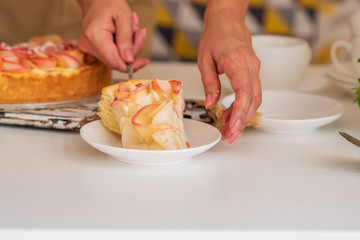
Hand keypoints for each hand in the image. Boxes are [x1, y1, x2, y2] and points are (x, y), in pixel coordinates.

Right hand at [77, 0, 148, 71]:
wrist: (96, 0)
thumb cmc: (110, 4)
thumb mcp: (124, 17)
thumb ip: (126, 40)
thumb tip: (129, 60)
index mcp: (95, 37)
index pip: (114, 62)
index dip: (131, 65)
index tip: (144, 61)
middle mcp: (87, 46)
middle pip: (116, 61)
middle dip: (132, 52)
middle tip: (139, 33)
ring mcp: (87, 49)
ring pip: (115, 59)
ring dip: (127, 48)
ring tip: (130, 29)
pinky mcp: (90, 51)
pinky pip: (111, 56)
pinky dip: (121, 48)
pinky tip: (123, 35)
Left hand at [198, 16, 260, 142]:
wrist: (227, 21)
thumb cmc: (215, 36)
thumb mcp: (204, 60)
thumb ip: (209, 83)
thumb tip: (211, 104)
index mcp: (236, 61)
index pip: (244, 91)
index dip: (240, 111)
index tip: (233, 126)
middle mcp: (250, 66)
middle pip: (253, 99)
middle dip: (242, 121)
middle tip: (229, 135)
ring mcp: (254, 69)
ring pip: (255, 99)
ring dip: (243, 116)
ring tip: (228, 128)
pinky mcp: (253, 72)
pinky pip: (252, 93)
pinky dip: (243, 107)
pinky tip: (231, 114)